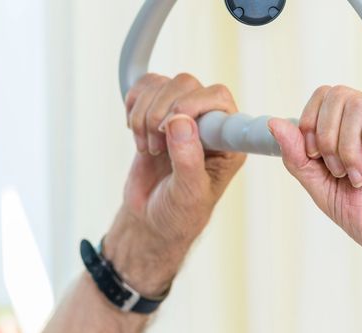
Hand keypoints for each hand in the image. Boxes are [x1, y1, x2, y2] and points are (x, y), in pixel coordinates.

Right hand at [106, 73, 245, 294]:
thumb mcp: (188, 195)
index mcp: (228, 143)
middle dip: (162, 113)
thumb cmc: (178, 213)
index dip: (193, 105)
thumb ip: (188, 160)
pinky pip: (146, 87)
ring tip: (147, 147)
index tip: (171, 125)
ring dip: (145, 115)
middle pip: (187, 85)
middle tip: (156, 146)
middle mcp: (209, 125)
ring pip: (163, 85)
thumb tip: (181, 122)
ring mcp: (183, 117)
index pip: (219, 100)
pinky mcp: (158, 113)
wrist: (150, 219)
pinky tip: (136, 133)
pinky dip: (133, 106)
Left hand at [269, 86, 361, 273]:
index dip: (310, 124)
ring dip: (350, 148)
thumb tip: (275, 125)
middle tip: (342, 172)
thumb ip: (299, 159)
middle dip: (328, 139)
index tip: (315, 157)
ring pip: (354, 103)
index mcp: (351, 135)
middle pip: (333, 96)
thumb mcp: (324, 191)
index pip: (321, 100)